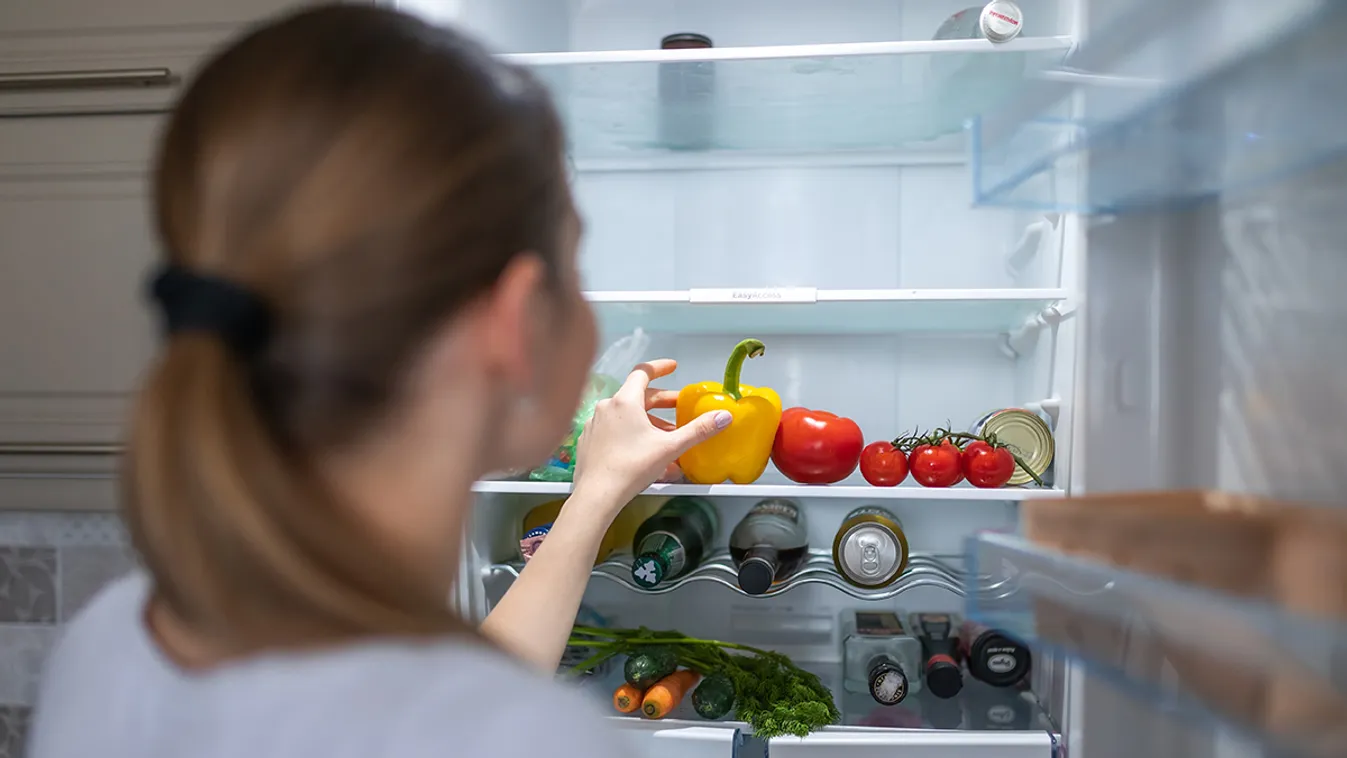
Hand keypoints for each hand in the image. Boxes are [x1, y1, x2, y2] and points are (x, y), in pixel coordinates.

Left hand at [572, 359, 731, 515]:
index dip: (660, 368)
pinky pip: (614, 430)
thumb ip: (698, 430)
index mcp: (625, 401)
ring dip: (647, 420)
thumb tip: (723, 417)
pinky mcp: (589, 441)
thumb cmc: (631, 467)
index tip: (672, 368)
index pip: (643, 372)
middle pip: (637, 395)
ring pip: (626, 415)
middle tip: (678, 406)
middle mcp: (606, 407)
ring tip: (665, 436)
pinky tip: (643, 450)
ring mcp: (595, 424)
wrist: (597, 494)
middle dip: (660, 401)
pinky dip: (631, 433)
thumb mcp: (670, 447)